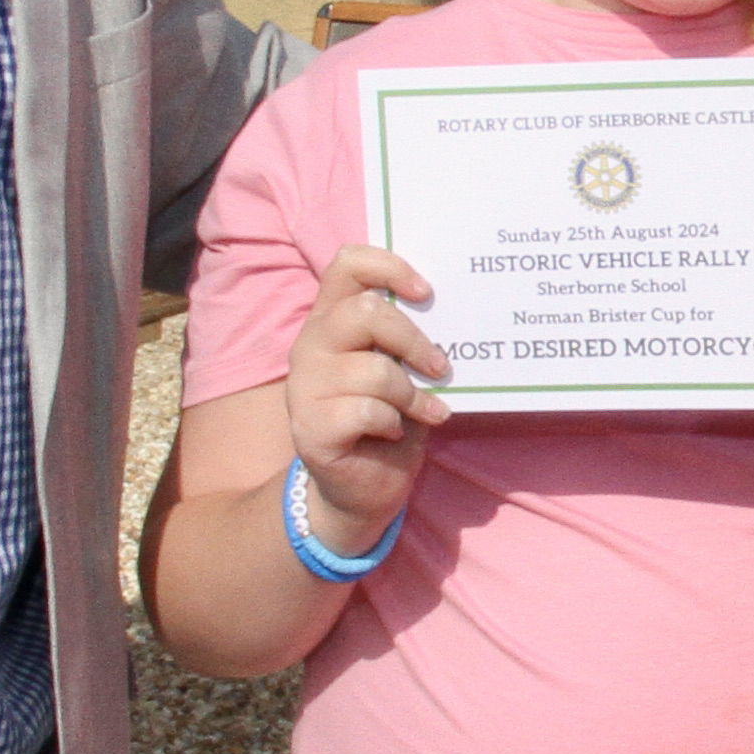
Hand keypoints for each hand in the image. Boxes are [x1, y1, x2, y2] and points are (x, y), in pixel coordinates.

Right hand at [287, 244, 447, 551]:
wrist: (362, 489)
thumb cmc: (389, 419)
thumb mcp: (400, 370)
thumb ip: (406, 339)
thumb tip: (449, 313)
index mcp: (331, 320)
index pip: (347, 265)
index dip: (388, 266)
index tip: (425, 291)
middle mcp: (310, 346)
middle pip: (365, 311)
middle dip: (414, 340)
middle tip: (441, 367)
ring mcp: (305, 387)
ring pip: (373, 369)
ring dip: (411, 394)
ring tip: (426, 411)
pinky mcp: (310, 427)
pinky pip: (367, 411)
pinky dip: (394, 423)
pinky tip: (396, 433)